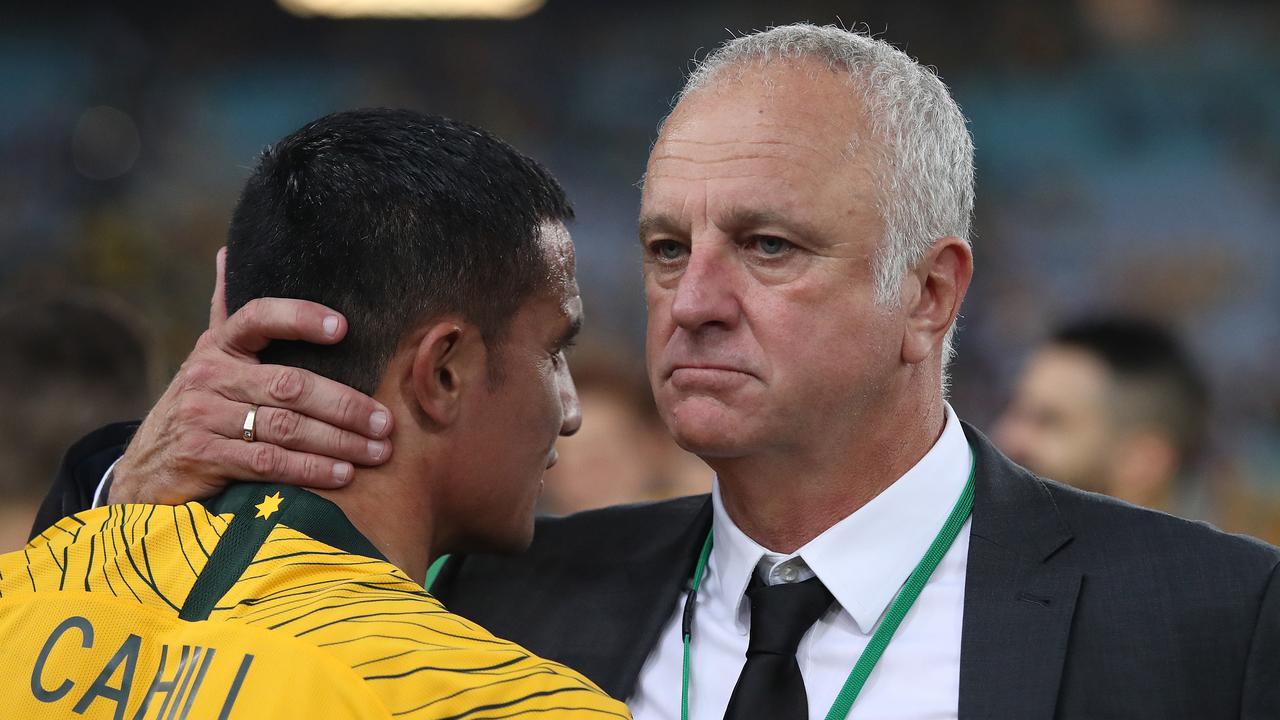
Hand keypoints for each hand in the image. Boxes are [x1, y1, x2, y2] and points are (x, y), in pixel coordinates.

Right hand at [109, 248, 393, 504]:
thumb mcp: (210, 358)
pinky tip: (343, 475)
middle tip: (385, 421)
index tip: (343, 327)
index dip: (299, 318)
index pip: (259, 317)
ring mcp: (202, 416)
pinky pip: (268, 463)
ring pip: (286, 427)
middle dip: (345, 405)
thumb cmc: (201, 405)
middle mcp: (208, 375)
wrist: (146, 468)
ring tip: (378, 451)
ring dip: (339, 441)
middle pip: (289, 385)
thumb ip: (226, 312)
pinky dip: (310, 470)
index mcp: (219, 345)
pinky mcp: (203, 457)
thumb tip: (228, 252)